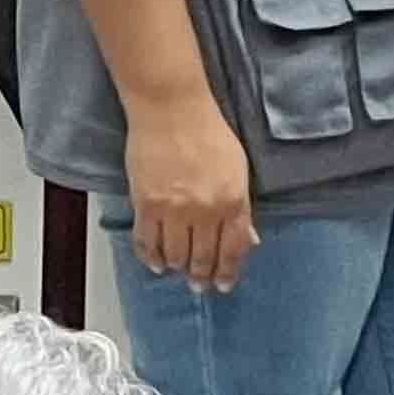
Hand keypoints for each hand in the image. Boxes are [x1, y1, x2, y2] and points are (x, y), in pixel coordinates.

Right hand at [124, 96, 256, 292]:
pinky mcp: (146, 204)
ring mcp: (174, 209)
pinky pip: (147, 242)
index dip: (227, 272)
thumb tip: (247, 240)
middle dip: (201, 277)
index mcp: (233, 200)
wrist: (171, 108)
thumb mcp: (237, 169)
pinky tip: (156, 262)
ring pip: (175, 256)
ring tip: (177, 270)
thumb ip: (241, 207)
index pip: (233, 250)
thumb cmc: (208, 132)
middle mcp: (205, 210)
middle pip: (203, 258)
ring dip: (177, 268)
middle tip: (198, 285)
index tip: (223, 284)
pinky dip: (151, 258)